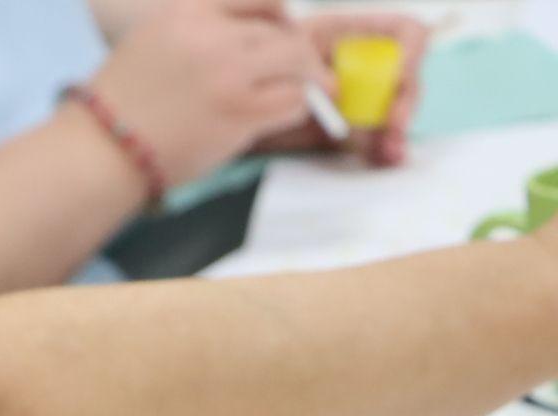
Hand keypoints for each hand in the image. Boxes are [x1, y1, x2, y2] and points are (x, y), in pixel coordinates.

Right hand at [90, 0, 321, 186]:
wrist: (98, 152)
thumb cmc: (113, 110)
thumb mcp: (148, 45)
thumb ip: (193, 35)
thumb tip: (240, 45)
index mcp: (187, 14)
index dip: (279, 14)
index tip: (285, 29)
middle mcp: (212, 36)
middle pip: (281, 32)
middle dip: (300, 54)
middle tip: (311, 72)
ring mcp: (228, 73)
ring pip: (296, 62)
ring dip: (308, 79)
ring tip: (314, 93)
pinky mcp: (239, 112)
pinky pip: (292, 101)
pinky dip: (298, 107)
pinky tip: (291, 115)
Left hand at [255, 14, 429, 164]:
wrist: (231, 112)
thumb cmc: (255, 80)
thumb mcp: (287, 78)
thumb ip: (319, 84)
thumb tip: (344, 95)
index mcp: (349, 35)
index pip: (403, 32)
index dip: (410, 51)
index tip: (399, 78)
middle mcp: (362, 64)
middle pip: (405, 75)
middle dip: (405, 102)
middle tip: (394, 126)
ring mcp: (362, 96)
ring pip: (396, 108)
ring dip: (397, 131)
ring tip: (390, 152)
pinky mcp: (354, 127)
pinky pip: (379, 137)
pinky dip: (385, 149)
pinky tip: (388, 158)